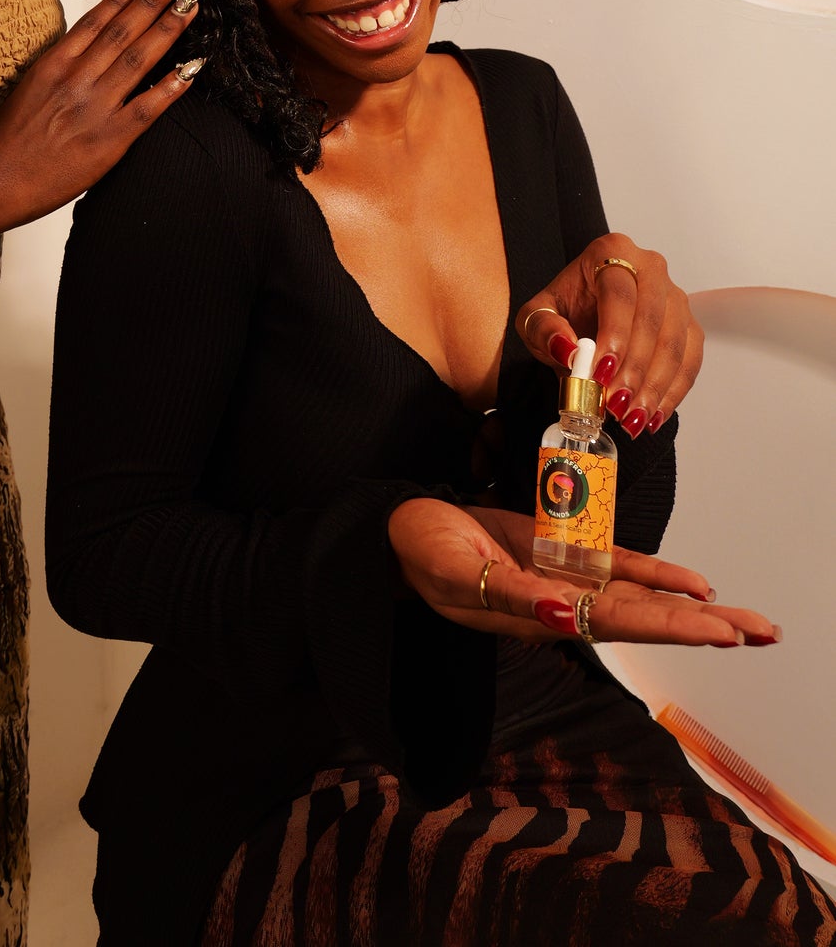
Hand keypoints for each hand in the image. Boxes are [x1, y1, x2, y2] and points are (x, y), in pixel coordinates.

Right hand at [0, 0, 208, 233]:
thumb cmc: (6, 140)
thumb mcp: (30, 87)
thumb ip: (62, 66)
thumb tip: (92, 46)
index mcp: (54, 64)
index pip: (97, 19)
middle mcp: (76, 79)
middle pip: (123, 29)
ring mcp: (93, 107)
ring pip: (138, 58)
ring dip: (169, 26)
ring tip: (193, 1)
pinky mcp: (109, 140)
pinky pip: (147, 107)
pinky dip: (172, 85)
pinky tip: (194, 66)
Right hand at [388, 498, 780, 647]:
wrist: (400, 533)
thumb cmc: (421, 553)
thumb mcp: (457, 573)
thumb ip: (512, 597)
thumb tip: (566, 617)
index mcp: (542, 614)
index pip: (619, 622)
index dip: (671, 623)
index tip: (719, 629)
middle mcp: (563, 604)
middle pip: (646, 616)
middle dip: (705, 624)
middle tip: (762, 631)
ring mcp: (565, 579)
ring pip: (643, 596)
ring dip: (694, 608)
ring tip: (747, 622)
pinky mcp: (559, 552)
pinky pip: (618, 565)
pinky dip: (658, 574)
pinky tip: (696, 583)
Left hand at [514, 234, 702, 437]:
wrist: (584, 312)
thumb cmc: (564, 309)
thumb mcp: (536, 316)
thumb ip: (545, 329)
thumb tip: (569, 351)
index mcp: (610, 251)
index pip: (619, 294)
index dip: (615, 334)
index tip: (602, 372)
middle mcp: (650, 267)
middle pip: (652, 319)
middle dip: (635, 368)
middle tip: (616, 403)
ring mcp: (674, 295)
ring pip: (675, 342)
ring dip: (655, 385)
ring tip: (632, 416)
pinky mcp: (688, 324)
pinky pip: (690, 360)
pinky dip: (673, 391)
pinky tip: (653, 414)